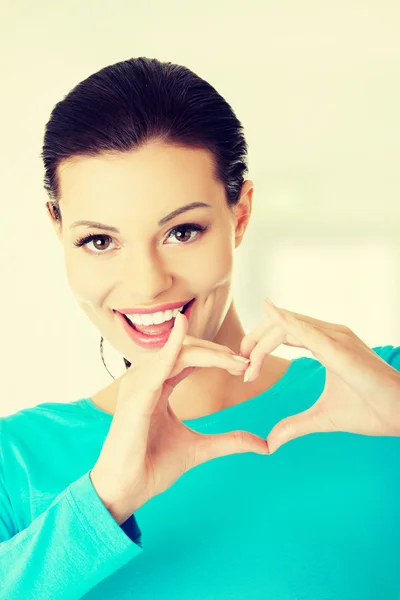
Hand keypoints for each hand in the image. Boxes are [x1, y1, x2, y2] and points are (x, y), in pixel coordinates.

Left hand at [239, 298, 399, 453]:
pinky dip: (286, 322)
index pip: (284, 332)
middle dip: (254, 340)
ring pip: (287, 325)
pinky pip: (307, 330)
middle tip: (240, 366)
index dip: (260, 346)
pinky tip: (270, 316)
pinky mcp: (340, 349)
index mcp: (325, 343)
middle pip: (280, 323)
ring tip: (247, 364)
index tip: (246, 372)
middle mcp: (329, 333)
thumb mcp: (323, 418)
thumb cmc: (370, 410)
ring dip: (261, 342)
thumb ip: (295, 425)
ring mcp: (336, 337)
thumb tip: (271, 442)